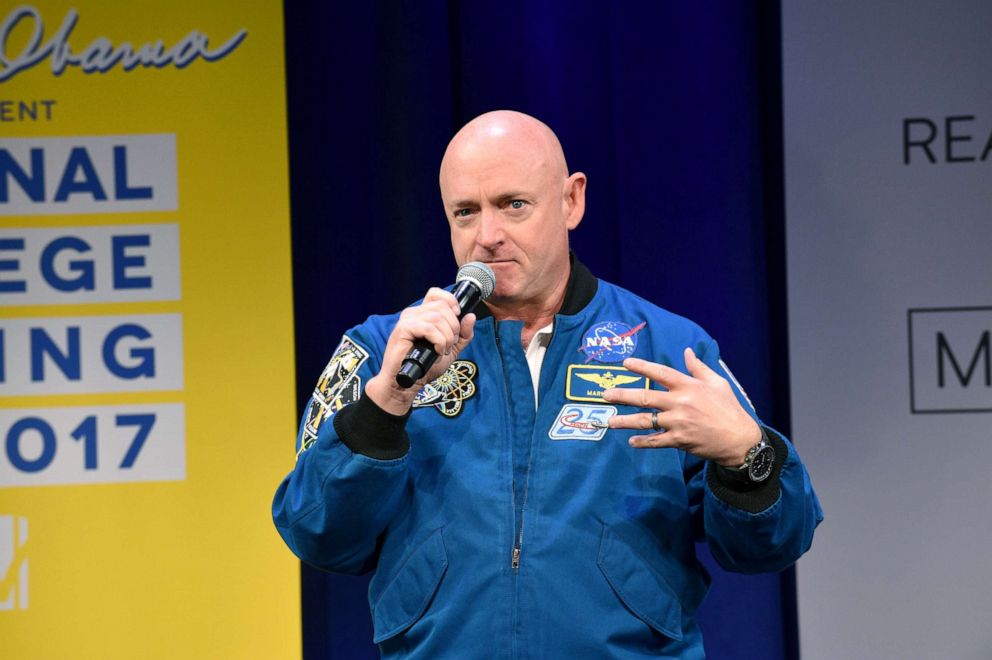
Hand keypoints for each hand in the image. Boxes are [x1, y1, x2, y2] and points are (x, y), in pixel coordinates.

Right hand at [365, 288, 475, 414]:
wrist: (406, 384)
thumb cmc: (425, 367)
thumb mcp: (451, 349)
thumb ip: (463, 334)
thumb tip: (470, 316)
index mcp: (423, 314)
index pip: (437, 294)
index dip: (451, 301)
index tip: (457, 318)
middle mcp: (414, 313)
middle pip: (443, 306)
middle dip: (454, 326)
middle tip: (450, 344)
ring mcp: (407, 320)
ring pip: (438, 317)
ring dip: (447, 337)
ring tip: (443, 350)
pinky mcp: (403, 329)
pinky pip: (429, 328)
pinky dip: (439, 341)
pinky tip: (437, 351)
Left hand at [603, 348, 760, 466]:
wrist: (740, 439)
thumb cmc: (729, 409)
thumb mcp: (718, 383)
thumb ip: (698, 367)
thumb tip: (687, 351)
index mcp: (689, 386)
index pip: (661, 372)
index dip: (642, 366)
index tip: (626, 363)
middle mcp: (680, 403)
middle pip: (645, 397)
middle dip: (623, 395)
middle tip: (605, 395)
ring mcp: (678, 423)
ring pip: (645, 421)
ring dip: (625, 422)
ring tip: (610, 422)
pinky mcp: (679, 440)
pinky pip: (656, 441)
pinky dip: (643, 442)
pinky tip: (632, 441)